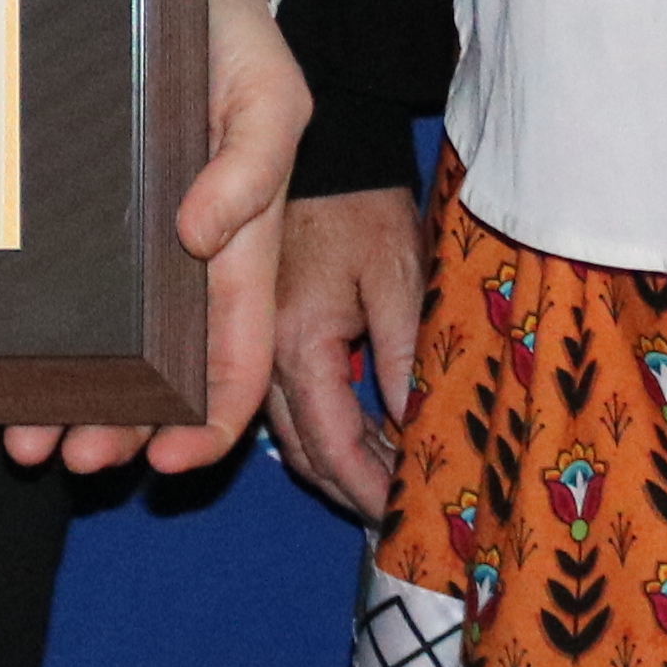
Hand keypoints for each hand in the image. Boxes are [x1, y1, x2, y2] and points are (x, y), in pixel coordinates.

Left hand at [9, 0, 305, 476]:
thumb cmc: (236, 41)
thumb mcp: (271, 93)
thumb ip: (254, 162)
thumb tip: (203, 234)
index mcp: (240, 248)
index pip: (236, 357)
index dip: (212, 419)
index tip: (171, 462)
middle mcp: (184, 261)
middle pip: (159, 373)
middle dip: (122, 427)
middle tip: (68, 460)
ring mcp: (134, 244)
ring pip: (109, 349)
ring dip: (72, 402)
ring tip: (25, 442)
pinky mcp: (88, 218)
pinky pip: (69, 294)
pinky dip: (44, 340)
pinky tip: (7, 365)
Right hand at [267, 174, 428, 519]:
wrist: (320, 148)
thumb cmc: (362, 206)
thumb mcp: (398, 278)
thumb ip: (402, 358)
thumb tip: (412, 430)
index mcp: (296, 342)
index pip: (332, 446)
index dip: (368, 490)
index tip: (403, 518)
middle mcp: (262, 351)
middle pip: (302, 451)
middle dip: (350, 490)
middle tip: (399, 514)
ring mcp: (253, 340)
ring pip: (288, 431)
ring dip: (335, 463)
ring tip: (385, 484)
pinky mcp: (260, 328)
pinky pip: (284, 400)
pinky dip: (322, 428)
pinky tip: (359, 433)